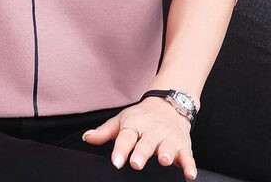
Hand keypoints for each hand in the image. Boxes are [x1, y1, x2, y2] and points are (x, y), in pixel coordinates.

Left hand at [82, 96, 197, 179]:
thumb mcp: (122, 120)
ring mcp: (168, 138)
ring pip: (167, 147)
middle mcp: (151, 132)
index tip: (116, 161)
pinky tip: (189, 173)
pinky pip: (187, 156)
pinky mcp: (183, 145)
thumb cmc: (142, 116)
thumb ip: (105, 132)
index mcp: (134, 125)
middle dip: (142, 153)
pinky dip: (189, 164)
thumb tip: (87, 137)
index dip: (120, 149)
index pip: (126, 137)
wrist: (169, 103)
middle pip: (146, 143)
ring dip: (166, 154)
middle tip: (136, 163)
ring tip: (164, 160)